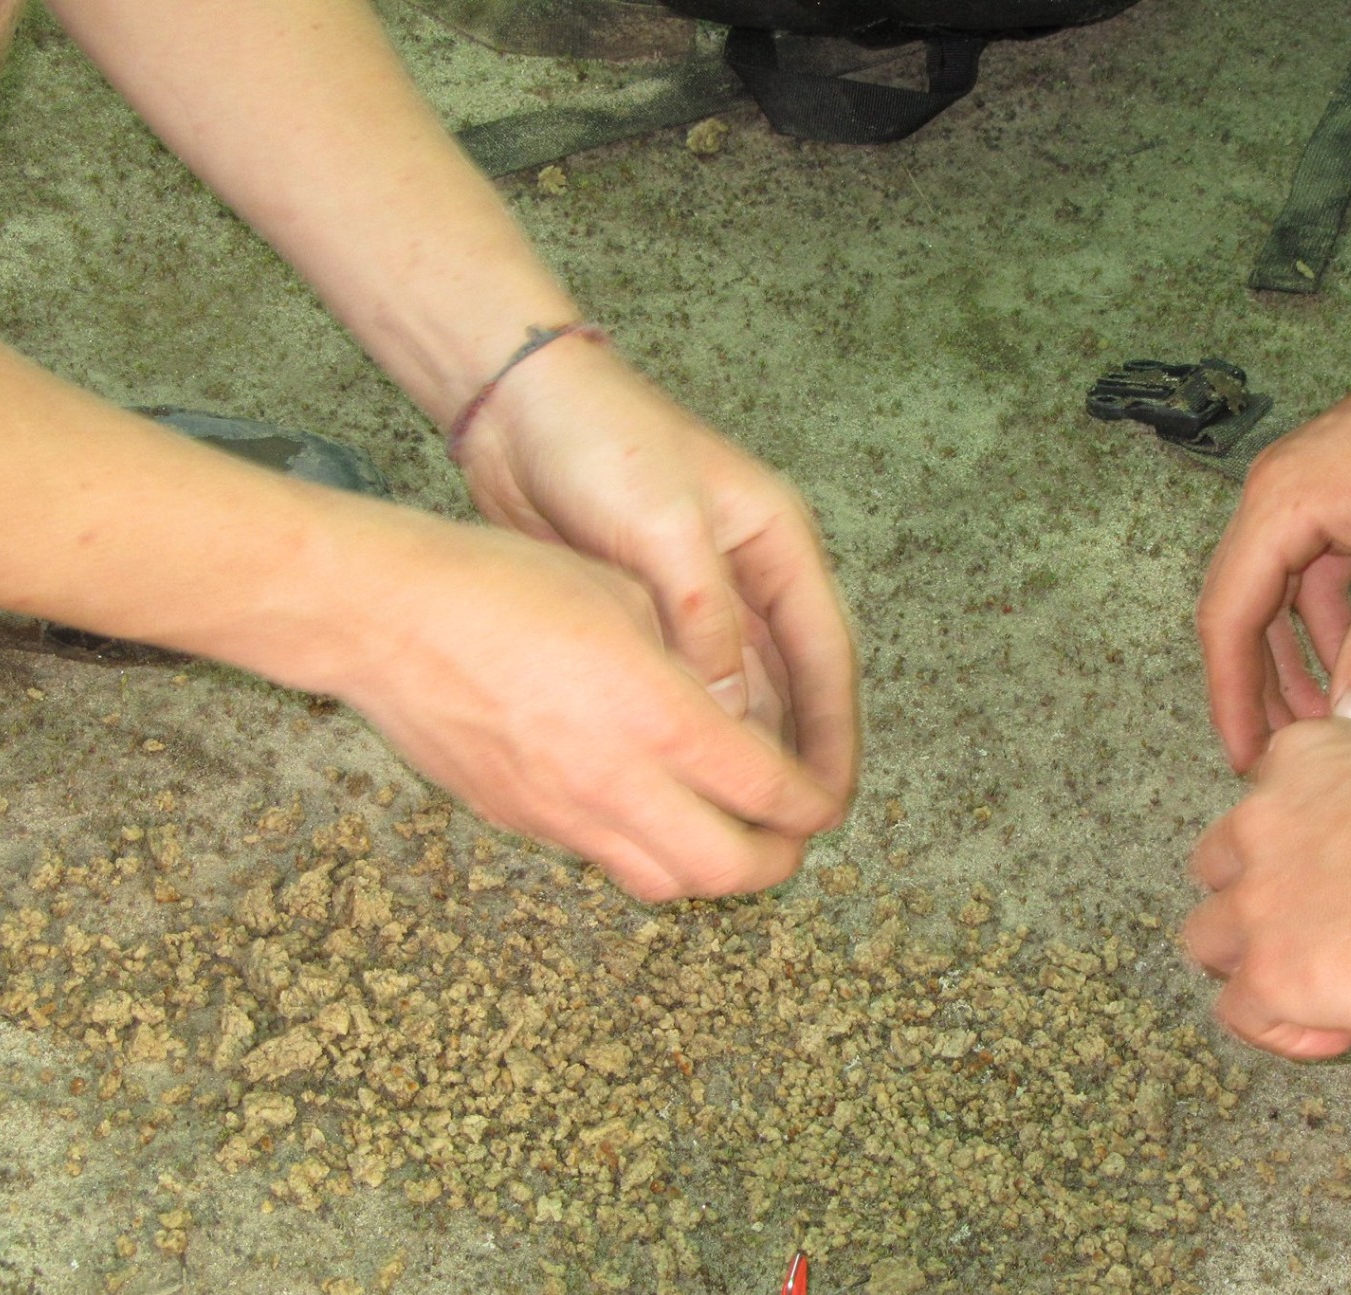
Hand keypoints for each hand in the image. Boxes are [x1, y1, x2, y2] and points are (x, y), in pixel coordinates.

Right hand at [328, 511, 847, 901]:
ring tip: (725, 832)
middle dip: (776, 861)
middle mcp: (618, 783)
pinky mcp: (519, 822)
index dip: (811, 805)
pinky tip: (646, 810)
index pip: (768, 792)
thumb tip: (732, 706)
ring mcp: (563, 814)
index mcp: (659, 718)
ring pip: (665, 881)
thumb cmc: (502, 585)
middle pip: (728, 868)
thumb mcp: (624, 596)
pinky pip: (603, 859)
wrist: (384, 618)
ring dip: (709, 867)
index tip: (824, 801)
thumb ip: (690, 661)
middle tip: (790, 838)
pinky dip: (644, 850)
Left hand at [452, 333, 858, 804]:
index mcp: (776, 545)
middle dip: (793, 759)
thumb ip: (701, 619)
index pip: (826, 655)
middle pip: (790, 685)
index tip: (833, 803)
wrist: (514, 402)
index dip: (836, 733)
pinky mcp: (645, 612)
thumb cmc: (599, 441)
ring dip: (739, 754)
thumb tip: (731, 713)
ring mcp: (696, 596)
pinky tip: (676, 781)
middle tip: (788, 836)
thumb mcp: (661, 527)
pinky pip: (680, 688)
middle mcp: (748, 577)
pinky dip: (685, 733)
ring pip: (736, 694)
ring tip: (735, 825)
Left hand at [1182, 720, 1350, 1058]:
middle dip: (1247, 897)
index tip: (1329, 867)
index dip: (1290, 839)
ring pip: (1207, 937)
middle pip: (1216, 866)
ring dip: (1247, 962)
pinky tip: (1332, 1035)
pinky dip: (1279, 1031)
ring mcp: (1256, 901)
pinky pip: (1240, 1012)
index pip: (1265, 795)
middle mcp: (1260, 823)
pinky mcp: (1267, 973)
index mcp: (1302, 759)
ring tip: (1301, 987)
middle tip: (1297, 928)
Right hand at [1196, 340, 1350, 770]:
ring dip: (1293, 657)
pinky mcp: (1333, 494)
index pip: (1227, 617)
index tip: (1244, 754)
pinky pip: (1310, 572)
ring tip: (1318, 720)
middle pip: (1239, 608)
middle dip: (1255, 685)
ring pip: (1275, 595)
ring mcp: (1301, 492)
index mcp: (1277, 505)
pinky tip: (1350, 661)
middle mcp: (1272, 496)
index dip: (1231, 695)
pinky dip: (1324, 621)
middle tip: (1272, 753)